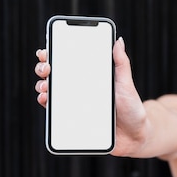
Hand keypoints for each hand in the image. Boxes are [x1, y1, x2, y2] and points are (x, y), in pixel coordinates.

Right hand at [34, 38, 149, 156]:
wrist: (134, 135)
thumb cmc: (132, 108)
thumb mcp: (126, 84)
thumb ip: (121, 63)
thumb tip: (118, 40)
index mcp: (90, 76)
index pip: (69, 61)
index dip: (54, 54)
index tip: (47, 51)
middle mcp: (80, 88)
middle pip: (55, 74)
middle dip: (44, 68)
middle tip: (47, 68)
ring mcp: (75, 103)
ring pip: (51, 91)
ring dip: (42, 85)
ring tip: (45, 85)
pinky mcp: (73, 119)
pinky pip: (55, 111)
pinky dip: (47, 104)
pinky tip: (46, 100)